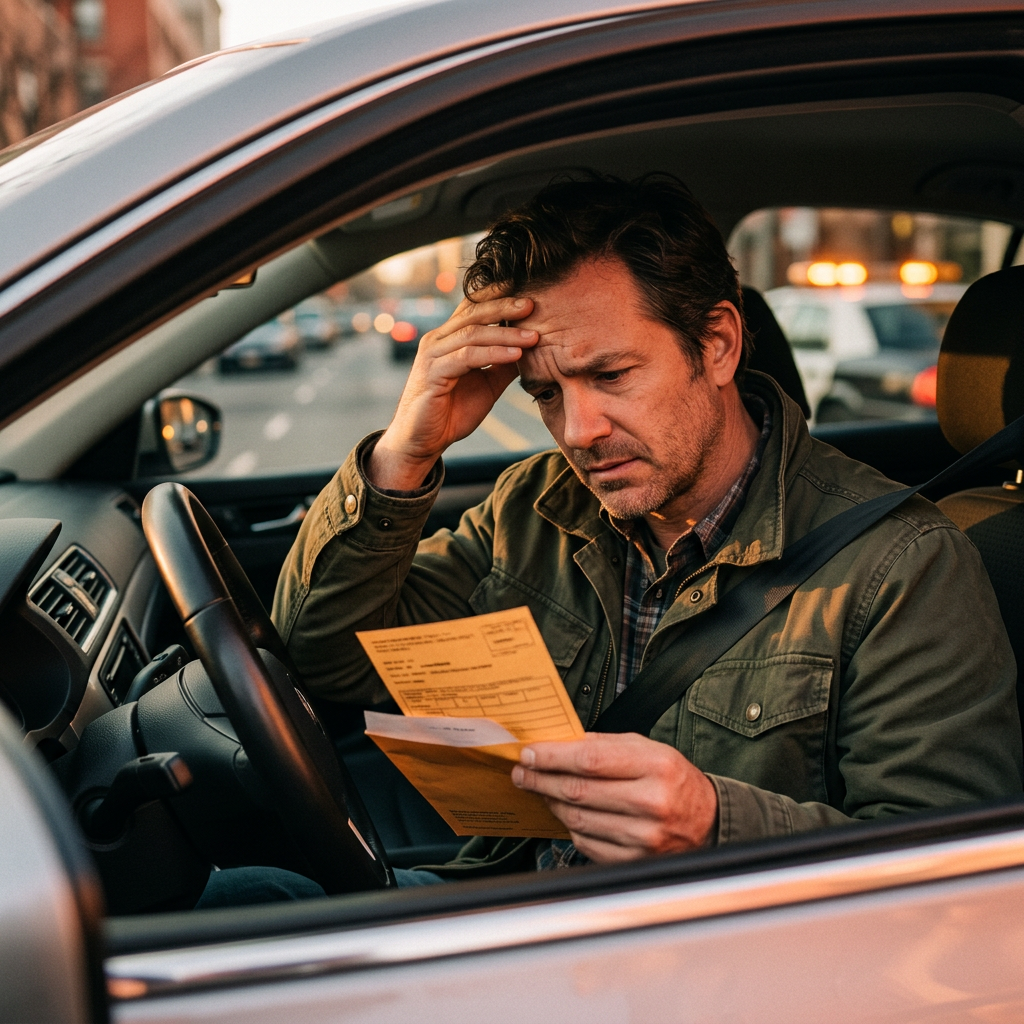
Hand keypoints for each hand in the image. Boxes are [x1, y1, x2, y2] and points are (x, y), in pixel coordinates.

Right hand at [369, 286, 537, 489]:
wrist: (423, 442)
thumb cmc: (452, 411)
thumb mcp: (487, 384)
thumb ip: (504, 364)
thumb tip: (532, 347)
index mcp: (449, 338)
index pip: (473, 306)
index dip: (498, 295)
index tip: (528, 291)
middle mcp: (438, 340)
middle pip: (473, 313)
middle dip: (505, 306)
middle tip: (534, 304)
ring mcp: (433, 355)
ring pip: (472, 333)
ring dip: (506, 333)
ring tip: (533, 336)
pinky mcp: (433, 374)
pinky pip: (466, 357)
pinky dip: (493, 354)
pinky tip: (515, 355)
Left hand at [511, 732, 717, 862]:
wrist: (707, 822)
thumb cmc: (675, 781)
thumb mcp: (648, 749)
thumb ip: (606, 745)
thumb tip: (560, 743)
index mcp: (656, 767)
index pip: (589, 759)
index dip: (552, 756)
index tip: (529, 753)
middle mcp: (651, 803)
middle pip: (578, 790)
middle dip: (541, 779)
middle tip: (522, 772)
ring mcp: (643, 837)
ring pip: (577, 818)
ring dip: (551, 802)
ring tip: (540, 789)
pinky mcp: (634, 861)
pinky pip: (586, 843)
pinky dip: (571, 826)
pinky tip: (567, 812)